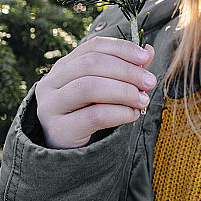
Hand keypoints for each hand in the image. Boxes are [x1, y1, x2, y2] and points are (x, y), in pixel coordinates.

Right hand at [34, 37, 156, 148]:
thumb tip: (149, 50)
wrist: (66, 153)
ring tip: (142, 100)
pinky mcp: (58, 129)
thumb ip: (126, 70)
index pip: (93, 46)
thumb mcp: (106, 89)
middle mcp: (51, 82)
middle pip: (91, 64)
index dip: (121, 48)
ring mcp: (51, 105)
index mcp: (64, 66)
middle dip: (126, 70)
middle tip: (149, 82)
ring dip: (123, 91)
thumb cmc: (87, 114)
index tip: (145, 56)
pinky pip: (93, 116)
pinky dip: (119, 113)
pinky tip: (132, 115)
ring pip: (89, 87)